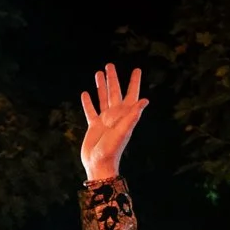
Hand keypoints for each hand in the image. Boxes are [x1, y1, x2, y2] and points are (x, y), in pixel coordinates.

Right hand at [79, 64, 148, 182]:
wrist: (99, 165)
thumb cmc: (112, 150)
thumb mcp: (123, 132)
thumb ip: (132, 116)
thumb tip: (145, 101)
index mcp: (125, 115)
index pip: (131, 95)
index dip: (134, 82)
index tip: (136, 69)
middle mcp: (115, 115)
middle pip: (114, 92)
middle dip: (113, 79)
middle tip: (110, 64)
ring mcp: (104, 120)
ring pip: (102, 98)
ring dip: (101, 86)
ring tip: (98, 73)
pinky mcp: (94, 126)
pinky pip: (90, 110)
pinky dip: (88, 102)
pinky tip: (85, 93)